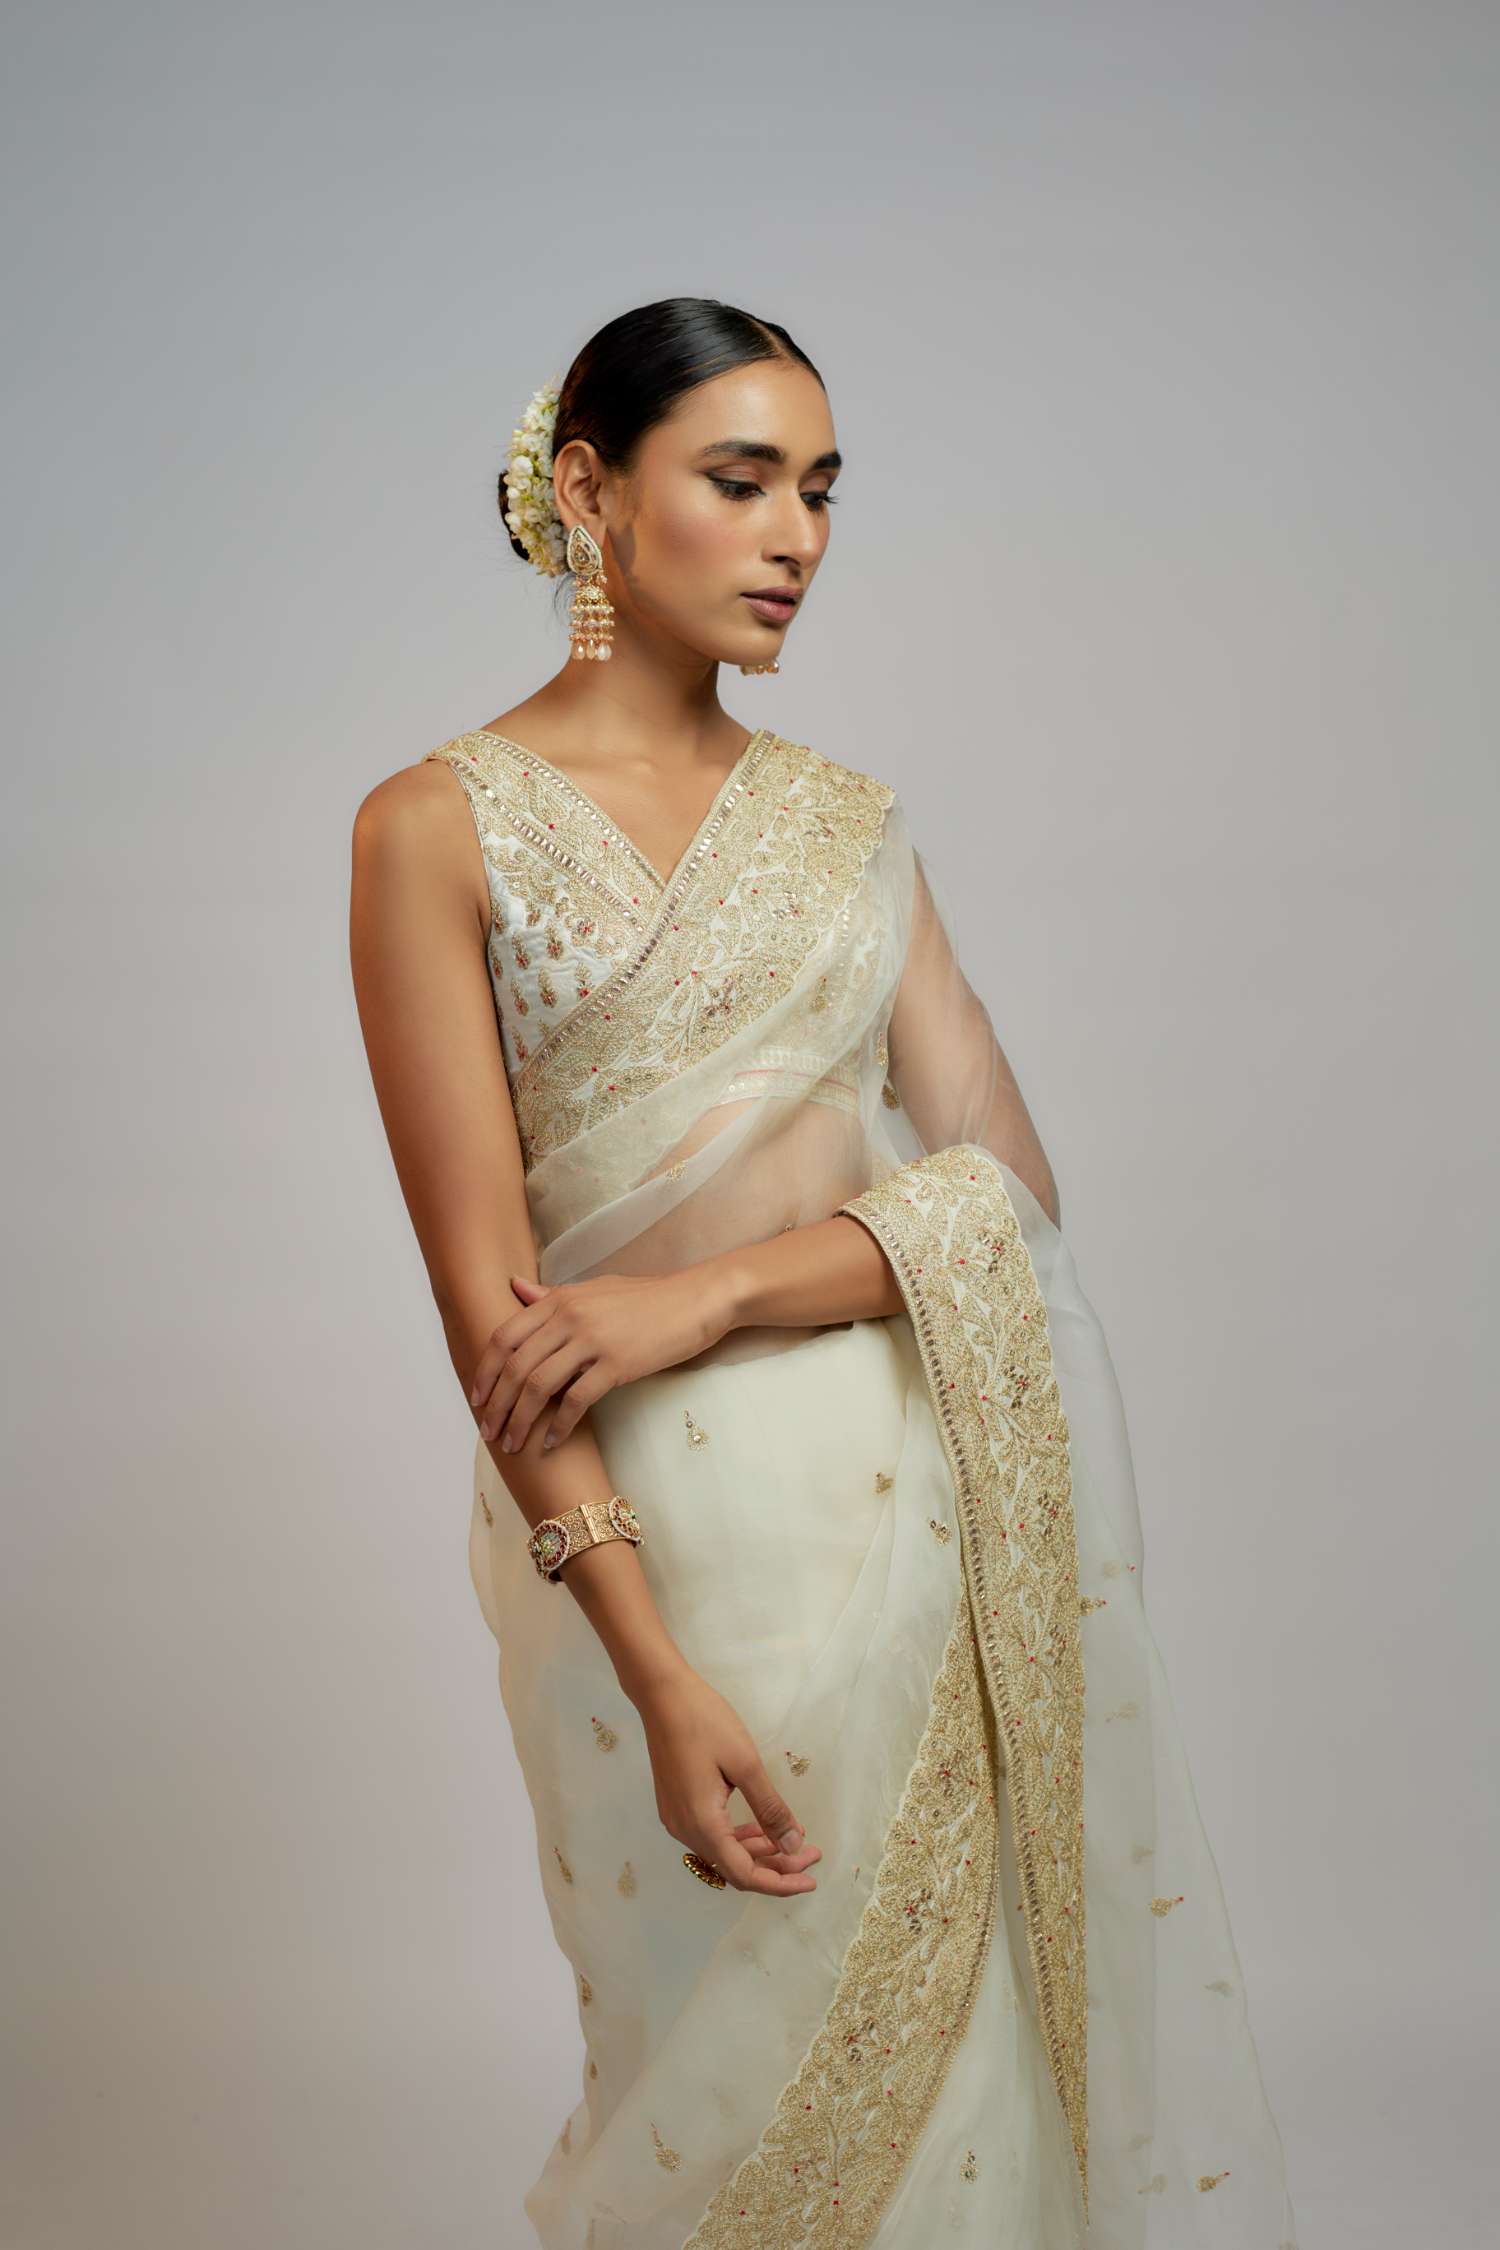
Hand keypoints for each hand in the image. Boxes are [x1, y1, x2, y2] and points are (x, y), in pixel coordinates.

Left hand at [470, 1267, 735, 1453]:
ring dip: (521, 1420)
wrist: (694, 1301)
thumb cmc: (645, 1297)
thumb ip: (552, 1296)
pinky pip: (577, 1400)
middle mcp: (569, 1317)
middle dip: (497, 1405)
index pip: (504, 1337)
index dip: (485, 1371)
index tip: (477, 1399)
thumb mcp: (593, 1289)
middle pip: (516, 1367)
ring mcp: (592, 1340)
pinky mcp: (617, 1364)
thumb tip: (515, 1288)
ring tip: (513, 1443)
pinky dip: (559, 1425)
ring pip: (539, 1386)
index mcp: (558, 1300)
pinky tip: (551, 1442)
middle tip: (489, 1432)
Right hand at [631, 1661, 820, 1897]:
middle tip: (811, 1854)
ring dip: (758, 1852)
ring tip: (792, 1839)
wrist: (662, 1694)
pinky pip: (712, 1836)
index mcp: (702, 1824)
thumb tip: (793, 1846)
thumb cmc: (705, 1722)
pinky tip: (759, 1827)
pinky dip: (738, 1838)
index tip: (811, 1882)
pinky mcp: (676, 1806)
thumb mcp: (745, 1764)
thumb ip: (769, 1809)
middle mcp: (685, 1831)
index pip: (744, 1874)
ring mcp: (677, 1819)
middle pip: (734, 1867)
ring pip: (723, 1853)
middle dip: (775, 1867)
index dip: (780, 1883)